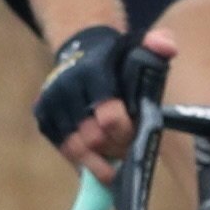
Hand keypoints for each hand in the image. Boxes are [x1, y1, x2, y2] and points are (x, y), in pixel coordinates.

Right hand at [33, 18, 165, 173]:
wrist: (80, 51)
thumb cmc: (117, 57)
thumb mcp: (139, 45)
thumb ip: (158, 44)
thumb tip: (166, 47)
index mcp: (93, 72)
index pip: (109, 117)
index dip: (125, 133)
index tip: (136, 134)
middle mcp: (67, 87)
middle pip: (92, 138)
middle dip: (114, 149)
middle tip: (127, 152)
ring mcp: (51, 104)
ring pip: (74, 148)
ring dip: (97, 161)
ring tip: (113, 166)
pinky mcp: (43, 117)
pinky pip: (62, 150)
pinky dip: (81, 161)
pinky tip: (97, 162)